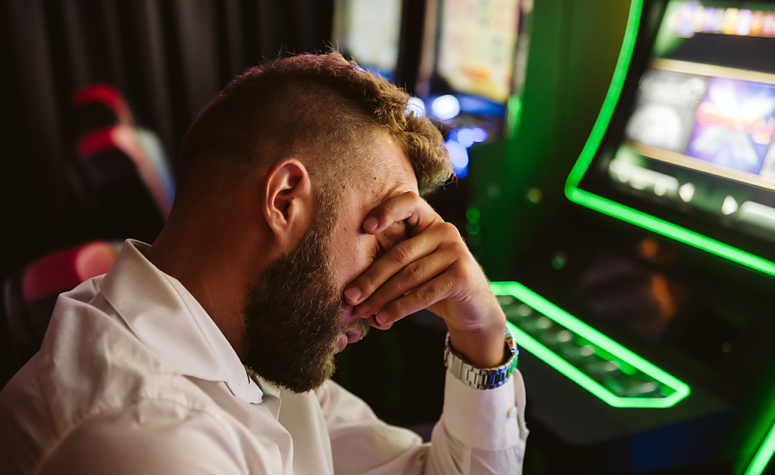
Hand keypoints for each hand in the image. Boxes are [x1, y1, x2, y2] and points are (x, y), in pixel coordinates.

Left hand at [343, 191, 506, 368]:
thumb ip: (391, 261)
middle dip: (370, 278)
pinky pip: (424, 293)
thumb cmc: (433, 285)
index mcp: (429, 221)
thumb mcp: (413, 266)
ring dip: (381, 297)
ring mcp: (456, 252)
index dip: (386, 211)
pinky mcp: (462, 276)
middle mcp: (445, 231)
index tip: (364, 228)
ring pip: (409, 275)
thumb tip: (350, 281)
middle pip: (399, 253)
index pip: (408, 203)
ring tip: (363, 312)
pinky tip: (384, 318)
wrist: (472, 310)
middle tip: (349, 297)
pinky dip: (400, 308)